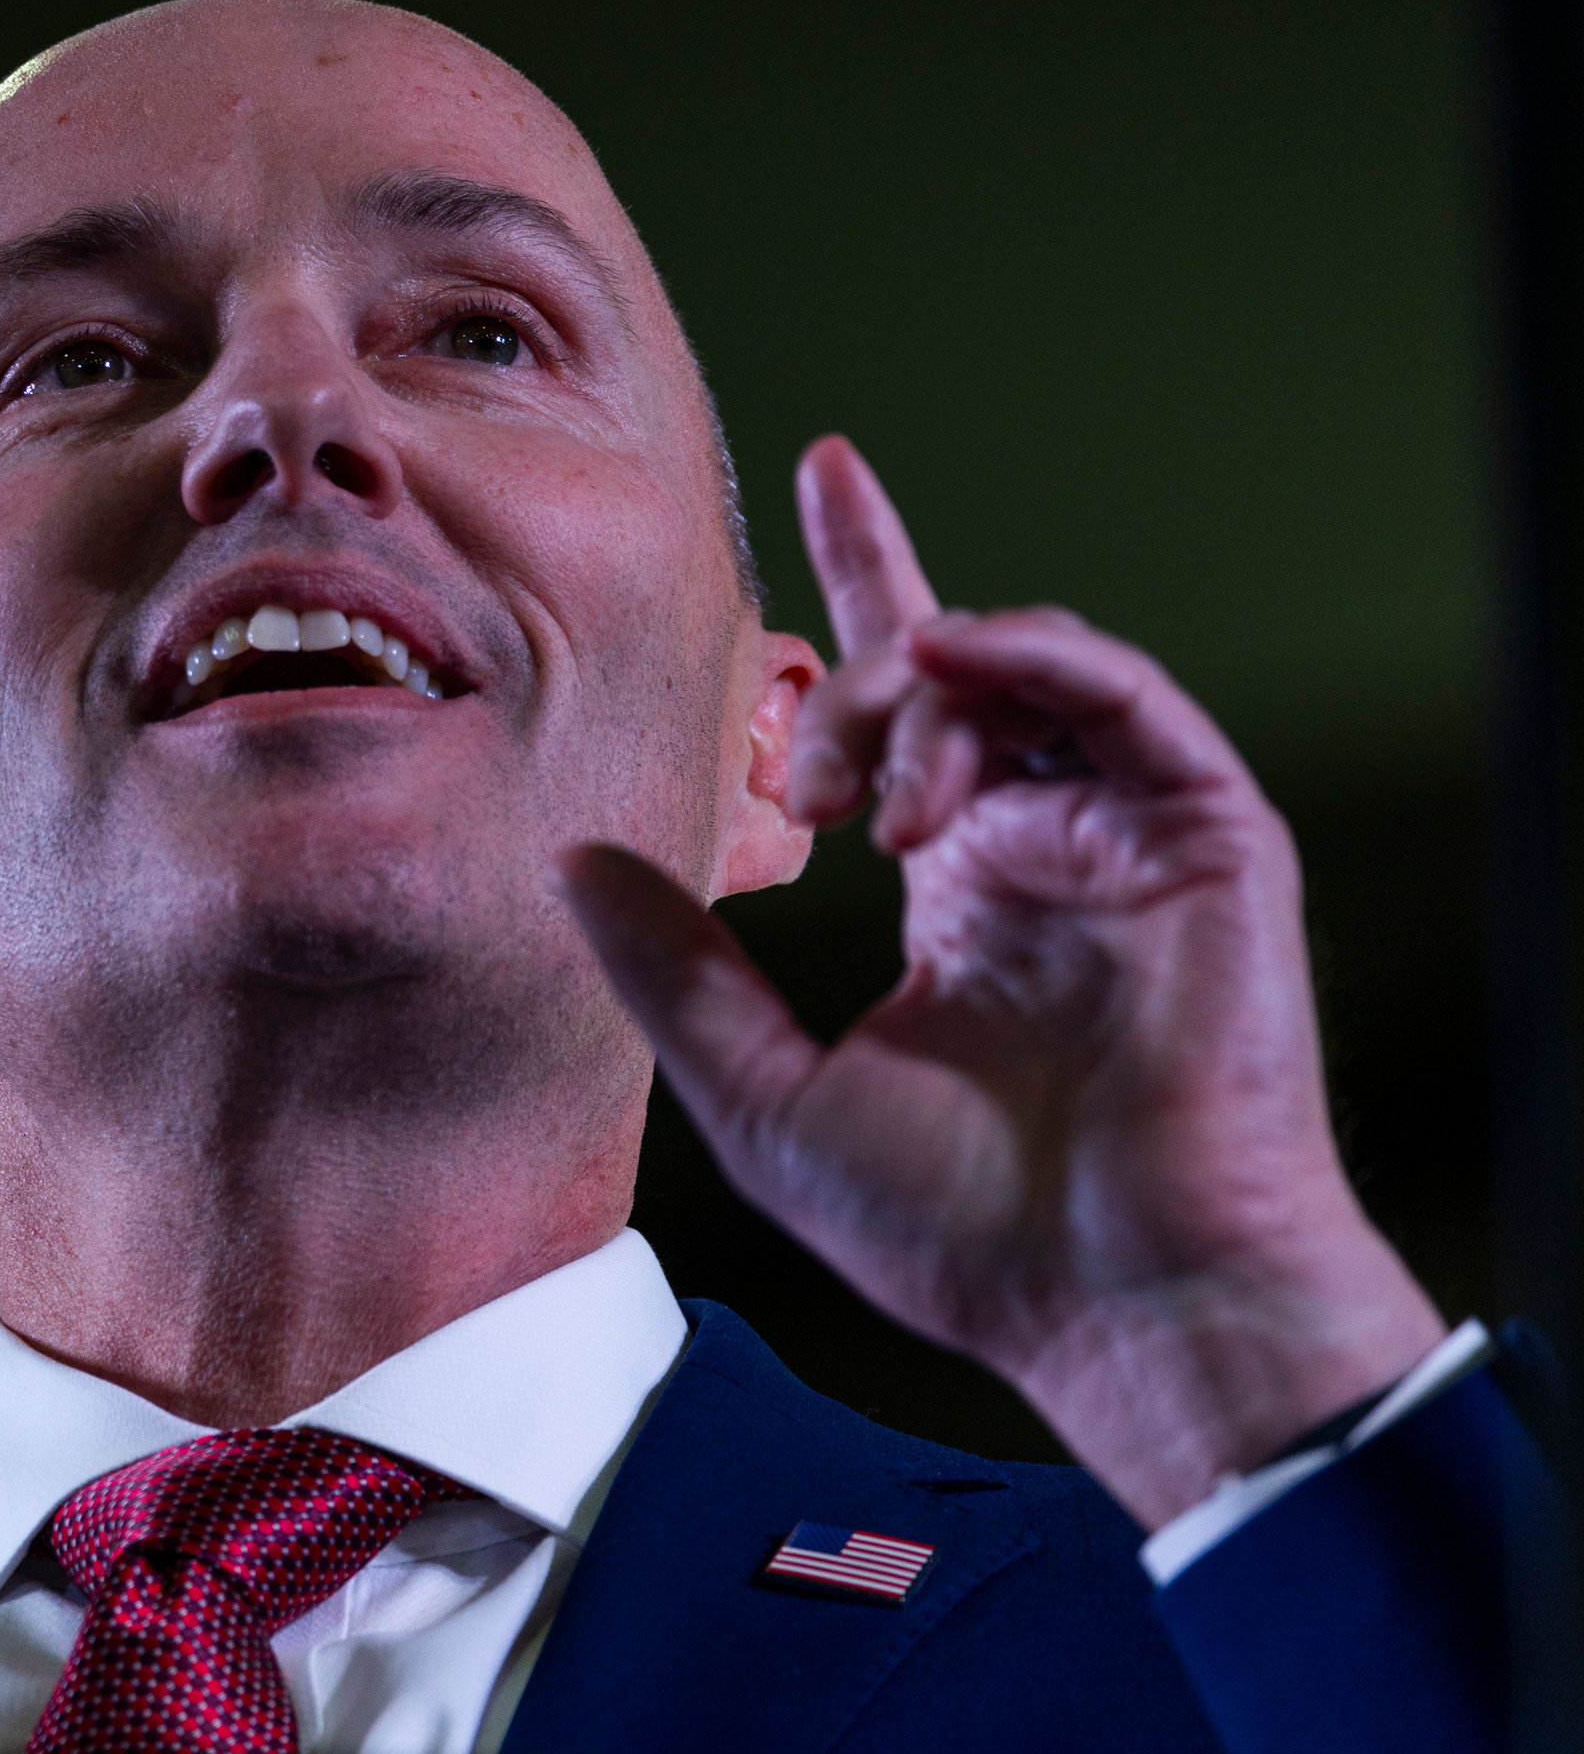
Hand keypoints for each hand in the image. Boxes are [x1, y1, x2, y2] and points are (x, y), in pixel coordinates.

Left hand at [565, 435, 1445, 1526]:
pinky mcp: (1206, 838)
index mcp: (961, 889)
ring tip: (870, 803)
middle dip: (845, 693)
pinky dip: (1030, 659)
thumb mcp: (765, 1093)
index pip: (905, 703)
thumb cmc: (960, 1230)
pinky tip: (950, 670)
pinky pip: (1120, 698)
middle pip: (943, 670)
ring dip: (919, 701)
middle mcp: (1042, 845)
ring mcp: (1127, 837)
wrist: (1118, 1301)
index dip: (868, 580)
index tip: (823, 472)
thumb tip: (567, 859)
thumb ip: (671, 970)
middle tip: (800, 791)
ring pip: (1017, 674)